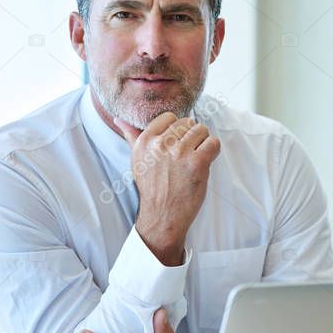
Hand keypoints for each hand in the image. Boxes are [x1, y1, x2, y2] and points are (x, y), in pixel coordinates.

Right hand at [115, 112, 220, 266]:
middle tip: (186, 155)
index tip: (175, 145)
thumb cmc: (152, 187)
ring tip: (195, 158)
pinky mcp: (197, 163)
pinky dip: (213, 151)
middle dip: (190, 137)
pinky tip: (204, 162)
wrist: (162, 214)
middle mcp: (161, 144)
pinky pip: (213, 143)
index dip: (176, 130)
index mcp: (145, 141)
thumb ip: (131, 136)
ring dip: (203, 143)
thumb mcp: (137, 159)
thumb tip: (118, 119)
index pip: (169, 117)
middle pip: (187, 122)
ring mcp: (180, 152)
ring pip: (202, 130)